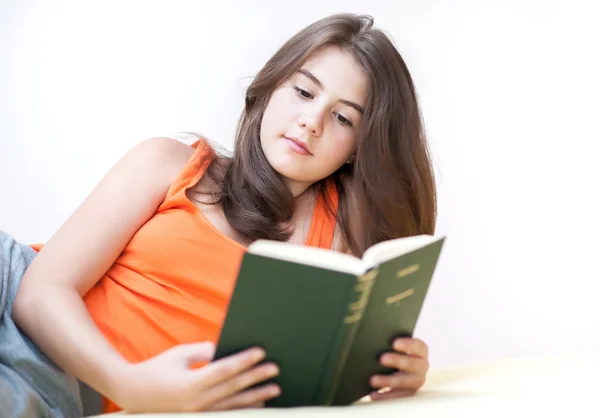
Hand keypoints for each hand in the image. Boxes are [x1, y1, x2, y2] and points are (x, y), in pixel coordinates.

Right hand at [112, 342, 280, 412]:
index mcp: (190, 383)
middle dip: (256, 378)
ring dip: (255, 397)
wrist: (131, 393)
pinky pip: (224, 414)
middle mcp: (195, 402)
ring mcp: (197, 414)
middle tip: (275, 369)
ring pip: (232, 406)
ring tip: (273, 389)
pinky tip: (257, 404)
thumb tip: (225, 350)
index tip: (261, 352)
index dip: (244, 361)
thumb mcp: (179, 354)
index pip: (224, 370)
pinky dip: (242, 409)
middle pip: (233, 389)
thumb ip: (203, 351)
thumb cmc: (156, 369)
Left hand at [369, 337, 428, 400]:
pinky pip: (397, 396)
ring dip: (388, 381)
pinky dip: (384, 396)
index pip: (418, 346)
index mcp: (421, 352)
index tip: (394, 343)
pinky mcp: (409, 393)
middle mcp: (422, 366)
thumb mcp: (398, 347)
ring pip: (404, 382)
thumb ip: (391, 343)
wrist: (402, 368)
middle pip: (411, 364)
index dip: (408, 345)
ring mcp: (416, 381)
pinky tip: (373, 394)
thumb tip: (374, 340)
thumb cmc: (397, 352)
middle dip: (397, 361)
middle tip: (382, 359)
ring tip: (373, 380)